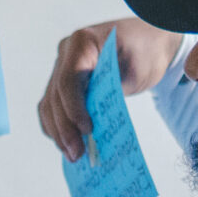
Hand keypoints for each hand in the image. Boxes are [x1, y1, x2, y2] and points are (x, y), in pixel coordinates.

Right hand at [36, 18, 184, 161]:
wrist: (149, 41)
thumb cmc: (145, 52)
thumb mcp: (134, 71)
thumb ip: (111, 94)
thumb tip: (93, 129)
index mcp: (82, 43)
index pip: (68, 81)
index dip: (73, 109)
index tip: (86, 130)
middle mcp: (66, 53)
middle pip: (55, 96)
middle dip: (64, 128)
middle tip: (77, 154)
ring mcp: (62, 67)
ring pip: (49, 104)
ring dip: (58, 132)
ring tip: (72, 155)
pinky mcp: (65, 80)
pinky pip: (52, 105)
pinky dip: (57, 125)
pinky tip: (66, 144)